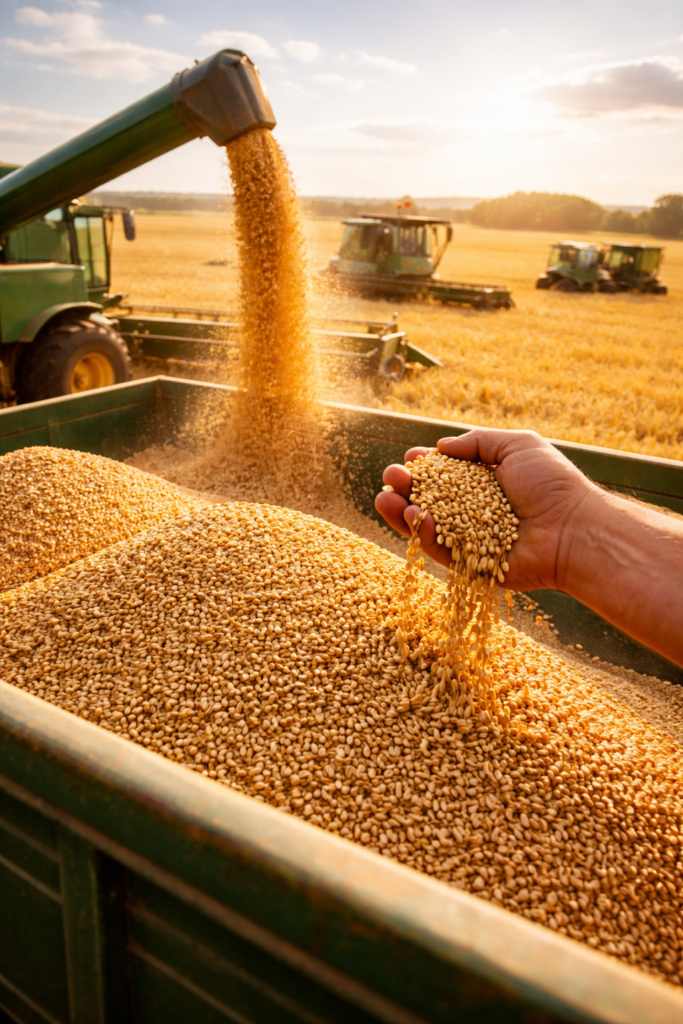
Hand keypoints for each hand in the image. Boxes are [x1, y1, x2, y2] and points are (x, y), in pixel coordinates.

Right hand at [375, 428, 598, 590]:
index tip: (410, 458)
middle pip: (431, 499)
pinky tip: (414, 515)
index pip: (447, 474)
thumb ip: (478, 442)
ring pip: (428, 525)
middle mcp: (476, 511)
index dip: (425, 466)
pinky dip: (423, 533)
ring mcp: (472, 539)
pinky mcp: (471, 565)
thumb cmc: (552, 484)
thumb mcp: (517, 445)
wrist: (574, 528)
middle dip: (407, 486)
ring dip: (402, 511)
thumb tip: (441, 446)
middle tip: (392, 475)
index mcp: (486, 482)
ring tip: (385, 497)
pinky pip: (440, 549)